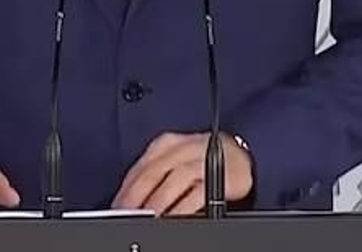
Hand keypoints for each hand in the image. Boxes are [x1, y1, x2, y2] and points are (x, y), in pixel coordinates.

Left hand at [112, 131, 252, 215]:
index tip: (117, 205)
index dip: (126, 188)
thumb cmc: (206, 160)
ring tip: (147, 217)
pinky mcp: (218, 176)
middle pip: (152, 172)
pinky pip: (196, 193)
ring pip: (172, 180)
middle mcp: (182, 148)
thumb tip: (131, 196)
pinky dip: (182, 207)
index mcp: (167, 143)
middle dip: (136, 196)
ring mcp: (201, 160)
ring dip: (157, 202)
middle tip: (127, 214)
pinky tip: (173, 217)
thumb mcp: (176, 159)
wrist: (244, 157)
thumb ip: (156, 173)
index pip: (140, 166)